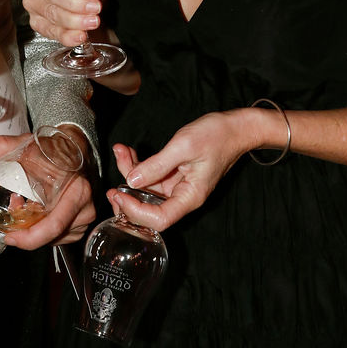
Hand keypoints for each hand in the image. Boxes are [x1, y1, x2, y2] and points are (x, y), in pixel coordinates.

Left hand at [0, 128, 95, 248]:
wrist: (74, 147)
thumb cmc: (52, 149)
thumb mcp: (26, 143)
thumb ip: (1, 147)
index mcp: (77, 191)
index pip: (54, 225)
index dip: (29, 237)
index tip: (10, 235)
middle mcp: (84, 207)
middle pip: (50, 236)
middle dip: (25, 233)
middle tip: (10, 223)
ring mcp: (83, 218)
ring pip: (53, 239)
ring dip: (33, 230)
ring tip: (22, 208)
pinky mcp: (79, 224)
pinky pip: (58, 236)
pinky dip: (41, 229)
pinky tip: (34, 214)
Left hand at [107, 108, 259, 231]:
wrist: (235, 128)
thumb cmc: (216, 136)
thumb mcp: (184, 146)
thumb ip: (156, 165)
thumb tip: (131, 181)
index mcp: (190, 197)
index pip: (159, 219)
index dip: (136, 212)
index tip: (119, 195)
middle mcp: (183, 196)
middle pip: (149, 207)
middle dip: (128, 194)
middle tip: (111, 183)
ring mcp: (177, 186)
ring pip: (146, 188)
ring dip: (130, 171)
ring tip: (121, 151)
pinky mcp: (174, 174)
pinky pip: (151, 175)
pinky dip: (138, 164)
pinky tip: (128, 151)